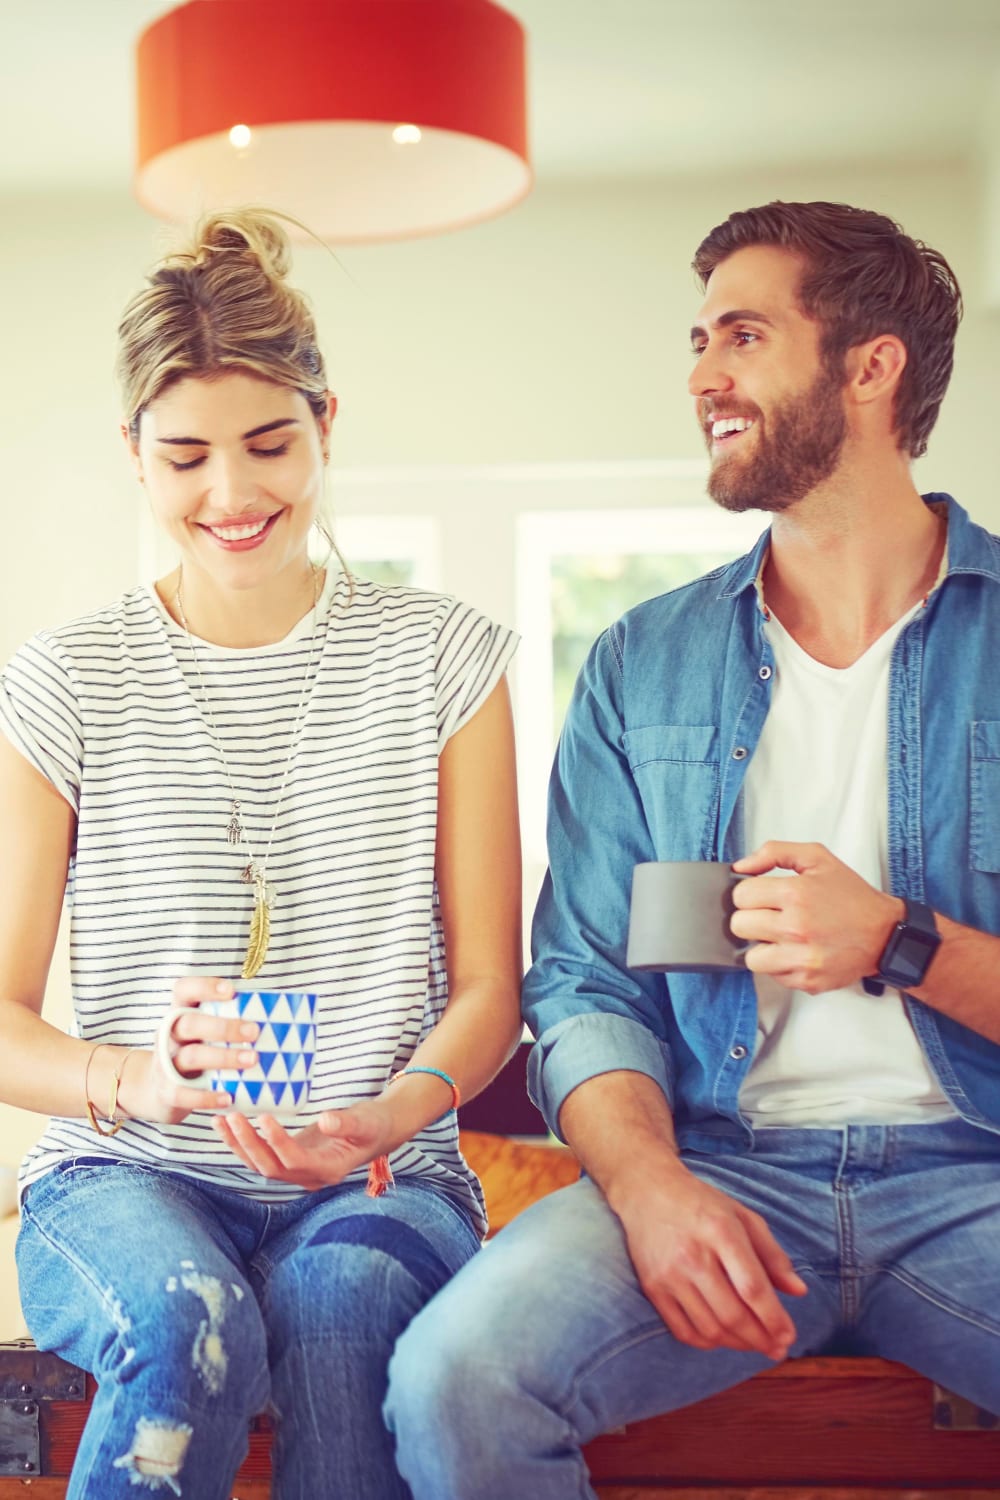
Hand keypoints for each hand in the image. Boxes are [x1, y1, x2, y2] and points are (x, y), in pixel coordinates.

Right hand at [123, 977, 258, 1124]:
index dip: (204, 987)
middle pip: (189, 1024)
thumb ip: (229, 1023)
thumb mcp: (203, 1034)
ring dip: (223, 1058)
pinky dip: (207, 1097)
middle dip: (223, 1027)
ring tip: (252, 1060)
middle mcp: (169, 1036)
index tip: (231, 991)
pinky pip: (184, 1094)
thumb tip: (281, 1016)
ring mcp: (165, 1064)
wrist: (156, 1092)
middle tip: (254, 1032)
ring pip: (191, 1056)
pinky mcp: (166, 1092)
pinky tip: (229, 1097)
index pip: (184, 991)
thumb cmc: (194, 1054)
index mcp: (180, 1014)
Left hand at [213, 1097, 393, 1190]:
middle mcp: (309, 1177)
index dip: (278, 1142)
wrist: (376, 1132)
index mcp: (329, 1170)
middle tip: (233, 1116)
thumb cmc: (374, 1125)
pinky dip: (242, 1143)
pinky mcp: (289, 1160)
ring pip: (260, 1165)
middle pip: (271, 1167)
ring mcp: (297, 1171)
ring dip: (238, 1145)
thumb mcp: (367, 1121)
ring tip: (220, 1120)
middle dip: (249, 1143)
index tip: (265, 1116)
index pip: (295, 1161)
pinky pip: (260, 1156)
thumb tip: (326, 1119)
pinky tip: (228, 1125)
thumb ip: (347, 1122)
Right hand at [616, 1158, 806, 1360]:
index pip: (752, 1288)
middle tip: (777, 1348)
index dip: (774, 1319)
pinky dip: (707, 1343)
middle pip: (733, 1315)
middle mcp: (693, 1255)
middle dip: (761, 1339)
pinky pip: (683, 1331)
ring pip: (710, 1329)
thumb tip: (799, 1291)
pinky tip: (723, 1338)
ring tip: (754, 1344)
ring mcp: (669, 1274)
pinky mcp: (652, 1287)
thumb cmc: (702, 1204)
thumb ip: (773, 1255)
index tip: (789, 1336)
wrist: (648, 1191)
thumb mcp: (743, 1217)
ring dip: (738, 1344)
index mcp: (721, 1231)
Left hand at [731, 841, 902, 993]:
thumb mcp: (818, 858)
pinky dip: (780, 965)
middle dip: (751, 918)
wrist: (886, 934)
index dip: (749, 893)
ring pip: (751, 958)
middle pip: (739, 926)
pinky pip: (773, 975)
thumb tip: (741, 867)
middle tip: (770, 916)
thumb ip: (775, 852)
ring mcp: (802, 958)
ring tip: (780, 938)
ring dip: (762, 946)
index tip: (762, 896)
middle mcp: (796, 928)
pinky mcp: (807, 980)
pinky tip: (797, 951)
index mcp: (796, 894)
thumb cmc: (852, 896)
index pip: (741, 896)